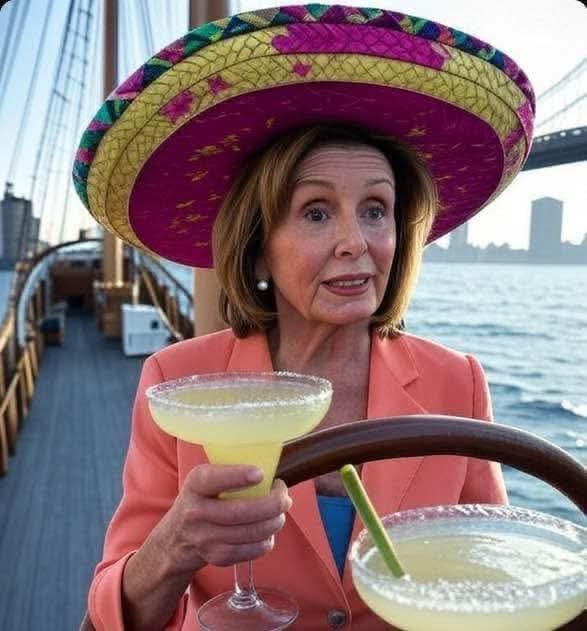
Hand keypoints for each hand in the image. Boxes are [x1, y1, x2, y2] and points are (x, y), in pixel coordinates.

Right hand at [156, 464, 291, 572]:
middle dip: (272, 504)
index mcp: (195, 485)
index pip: (213, 480)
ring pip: (251, 532)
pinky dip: (267, 540)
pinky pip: (252, 550)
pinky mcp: (217, 557)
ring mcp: (205, 538)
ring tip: (280, 512)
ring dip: (274, 521)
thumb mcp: (205, 479)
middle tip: (285, 497)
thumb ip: (229, 473)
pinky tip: (268, 529)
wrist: (178, 536)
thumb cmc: (203, 498)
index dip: (238, 476)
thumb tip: (271, 468)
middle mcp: (196, 512)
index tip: (260, 473)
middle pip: (241, 512)